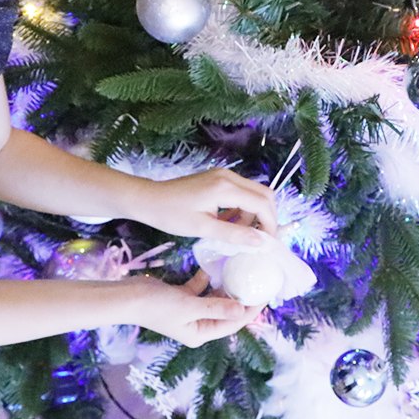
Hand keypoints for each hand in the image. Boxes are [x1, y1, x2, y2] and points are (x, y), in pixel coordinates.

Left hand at [131, 169, 277, 247]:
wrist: (148, 199)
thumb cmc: (171, 215)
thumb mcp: (203, 228)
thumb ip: (234, 234)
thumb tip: (260, 242)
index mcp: (225, 188)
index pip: (263, 203)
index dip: (270, 224)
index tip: (267, 243)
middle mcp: (228, 177)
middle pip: (264, 194)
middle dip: (267, 217)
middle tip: (260, 239)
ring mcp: (223, 175)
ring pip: (253, 193)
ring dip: (253, 214)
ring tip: (239, 234)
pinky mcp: (217, 179)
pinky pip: (240, 192)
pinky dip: (241, 208)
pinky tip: (228, 223)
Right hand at [131, 270, 262, 347]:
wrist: (127, 298)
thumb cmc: (156, 306)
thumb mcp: (189, 306)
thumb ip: (216, 307)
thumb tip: (242, 310)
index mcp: (200, 333)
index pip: (233, 323)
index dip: (250, 310)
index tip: (264, 294)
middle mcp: (197, 325)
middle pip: (226, 311)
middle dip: (241, 296)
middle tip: (257, 280)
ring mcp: (189, 311)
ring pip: (214, 299)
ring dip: (225, 286)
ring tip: (241, 271)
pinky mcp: (181, 299)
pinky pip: (200, 289)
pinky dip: (207, 279)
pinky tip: (214, 265)